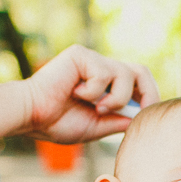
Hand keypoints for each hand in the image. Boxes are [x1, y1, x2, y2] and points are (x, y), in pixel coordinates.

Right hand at [19, 45, 158, 143]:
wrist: (31, 117)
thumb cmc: (56, 123)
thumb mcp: (97, 126)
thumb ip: (118, 121)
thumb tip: (141, 118)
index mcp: (105, 84)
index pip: (138, 83)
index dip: (149, 97)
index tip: (147, 116)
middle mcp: (100, 67)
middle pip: (140, 70)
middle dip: (147, 92)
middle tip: (140, 111)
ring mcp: (91, 59)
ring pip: (125, 74)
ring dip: (116, 98)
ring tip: (96, 108)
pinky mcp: (81, 55)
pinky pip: (103, 73)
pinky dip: (94, 91)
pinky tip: (75, 94)